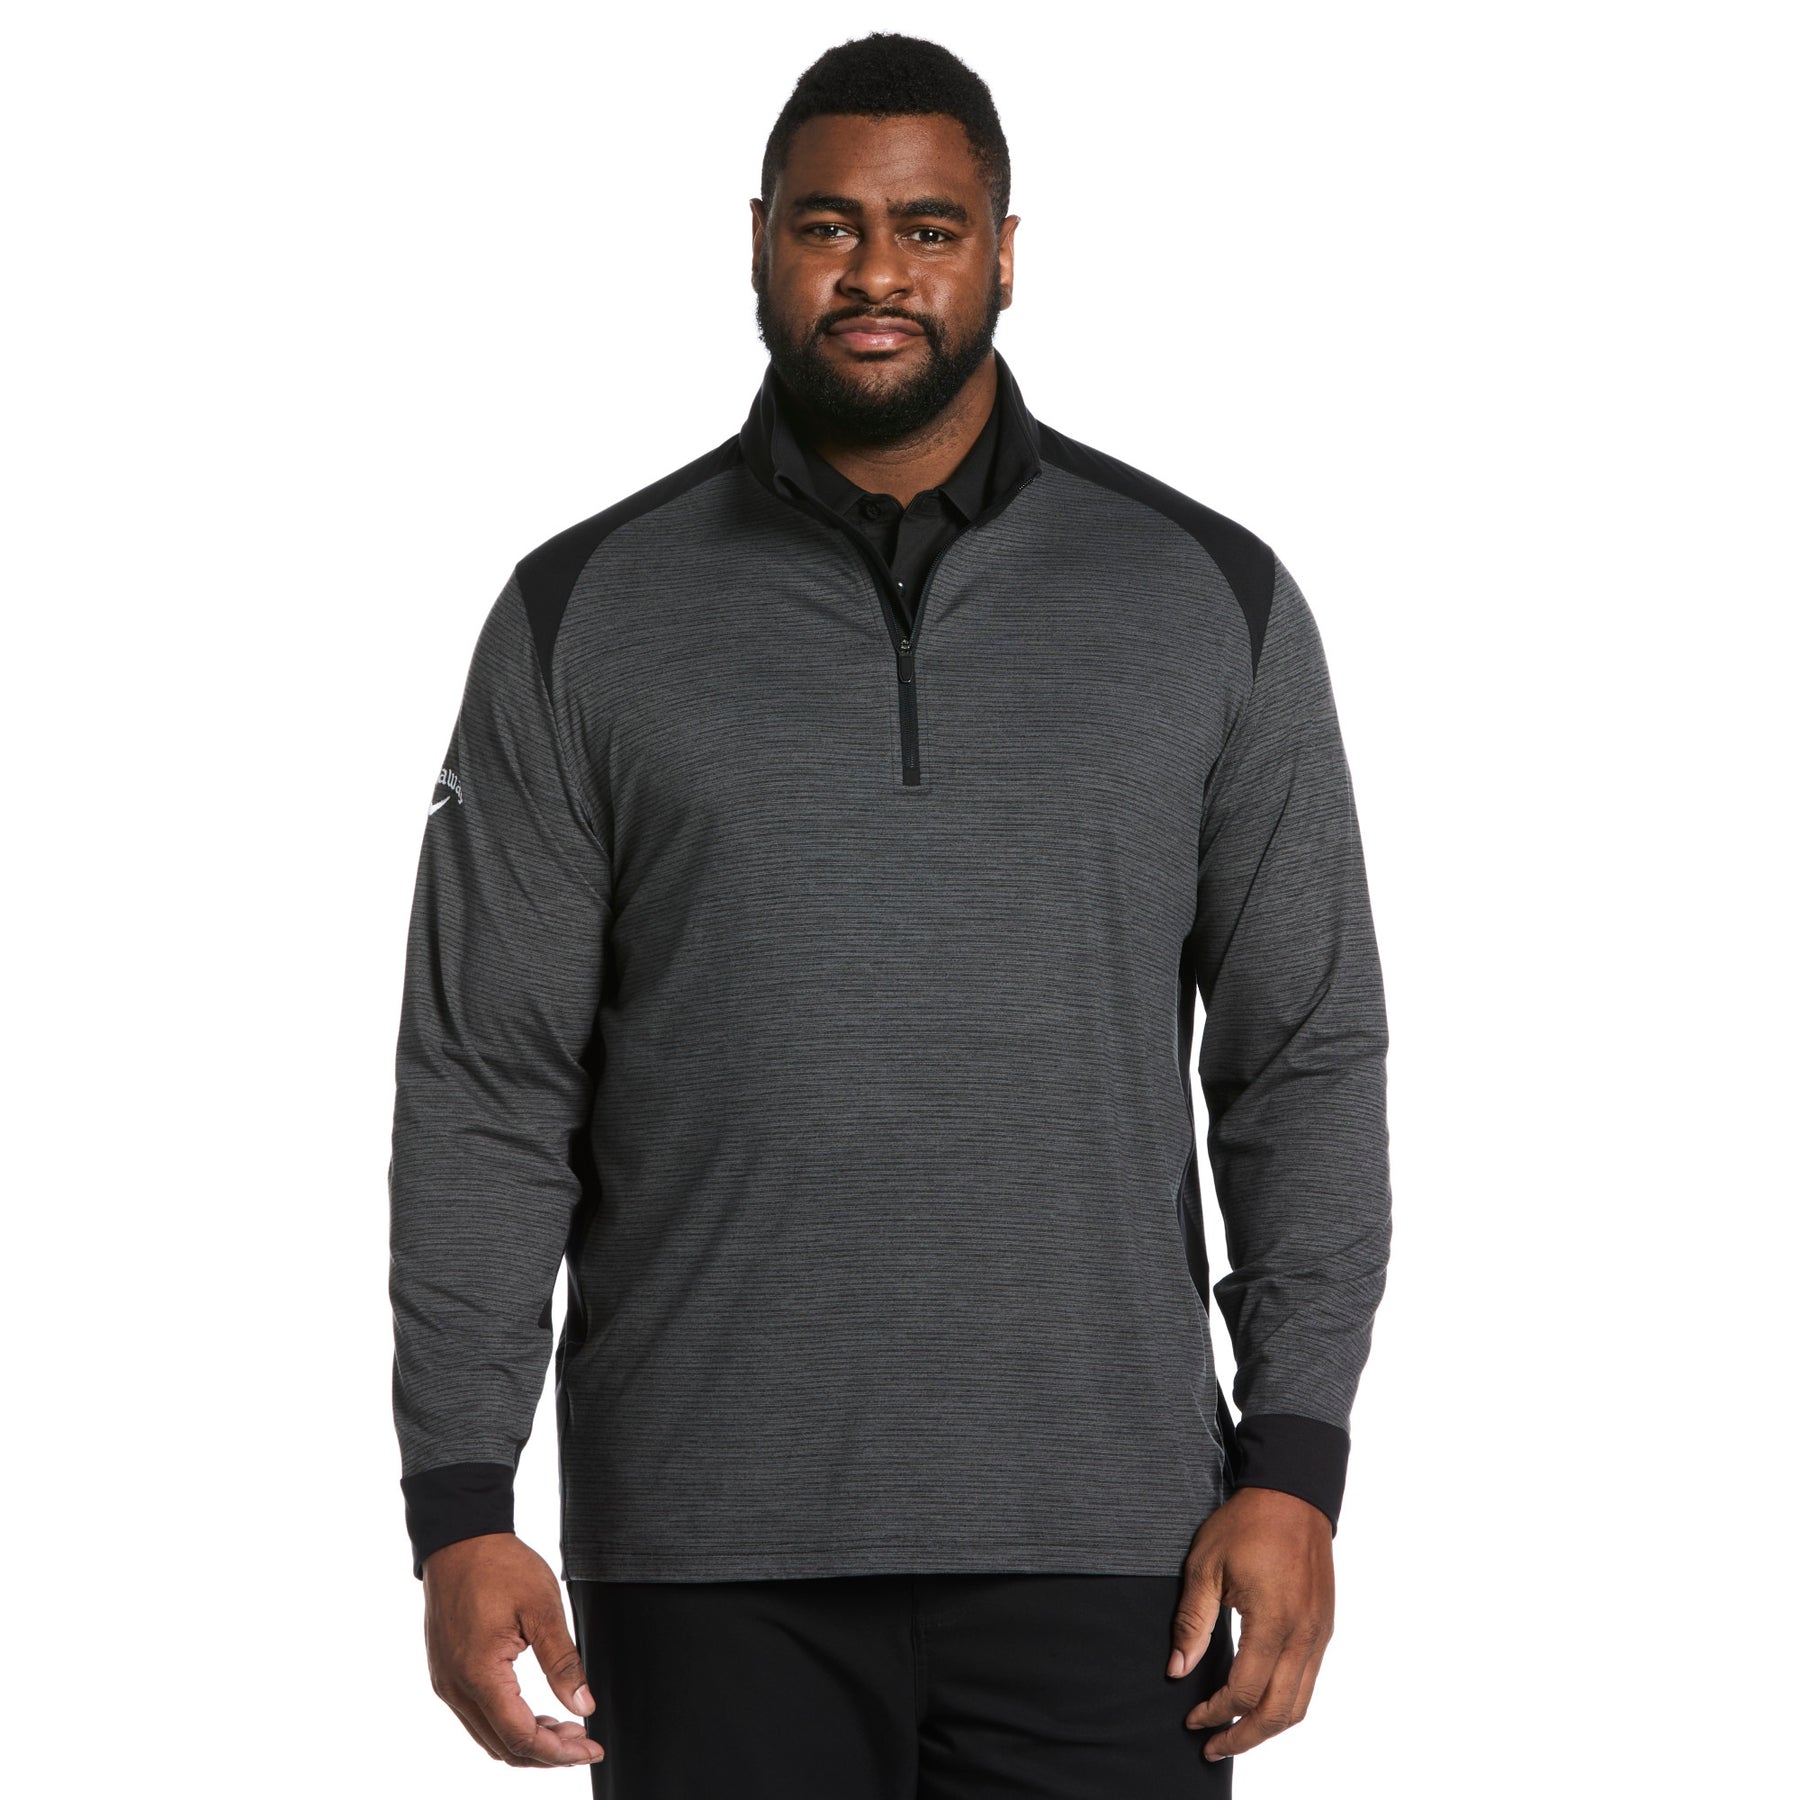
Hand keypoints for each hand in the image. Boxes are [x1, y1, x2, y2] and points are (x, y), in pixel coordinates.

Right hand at [421, 1532, 603, 1768]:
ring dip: (528, 1741)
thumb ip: (563, 1662)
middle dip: (547, 1753)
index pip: (521, 1738)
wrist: (459, 1538)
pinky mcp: (446, 1673)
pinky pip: (477, 1716)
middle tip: (584, 1740)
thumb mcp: (543, 1609)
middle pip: (503, 1747)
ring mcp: (446, 1683)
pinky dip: (508, 1724)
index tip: (591, 1748)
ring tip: (566, 1727)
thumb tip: (584, 1706)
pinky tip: (536, 1711)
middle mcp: (456, 1688)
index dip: (559, 1752)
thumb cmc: (500, 1566)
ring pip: (488, 1737)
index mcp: (479, 1675)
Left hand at [1167, 1486, 1334, 1762]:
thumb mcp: (1205, 1566)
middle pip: (1278, 1712)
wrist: (1292, 1495)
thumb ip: (1193, 1621)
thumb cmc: (1246, 1525)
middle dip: (1243, 1737)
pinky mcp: (1324, 1629)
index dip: (1214, 1713)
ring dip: (1267, 1728)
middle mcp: (1303, 1635)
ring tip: (1235, 1735)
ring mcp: (1319, 1634)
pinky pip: (1309, 1682)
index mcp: (1273, 1621)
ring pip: (1300, 1704)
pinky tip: (1260, 1703)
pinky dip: (1285, 1704)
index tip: (1191, 1718)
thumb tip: (1177, 1669)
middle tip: (1212, 1747)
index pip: (1243, 1690)